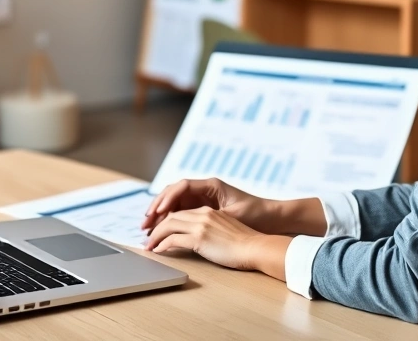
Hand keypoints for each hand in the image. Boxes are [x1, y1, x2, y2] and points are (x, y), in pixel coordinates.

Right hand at [141, 178, 271, 233]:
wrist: (272, 219)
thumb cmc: (256, 214)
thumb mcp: (233, 216)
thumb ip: (209, 218)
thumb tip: (187, 223)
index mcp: (211, 185)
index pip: (182, 187)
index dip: (167, 198)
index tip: (158, 211)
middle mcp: (204, 190)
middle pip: (173, 195)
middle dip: (157, 207)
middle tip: (145, 222)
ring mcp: (203, 200)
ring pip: (175, 205)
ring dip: (160, 215)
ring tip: (148, 229)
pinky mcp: (204, 210)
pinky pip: (181, 213)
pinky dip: (170, 221)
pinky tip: (162, 231)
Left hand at [145, 206, 291, 278]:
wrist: (256, 248)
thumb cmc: (246, 244)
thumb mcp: (226, 230)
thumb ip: (210, 230)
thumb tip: (198, 240)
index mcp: (209, 211)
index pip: (181, 211)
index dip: (166, 219)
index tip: (158, 228)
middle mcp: (203, 214)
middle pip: (171, 215)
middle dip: (156, 225)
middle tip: (146, 236)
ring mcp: (201, 224)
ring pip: (169, 225)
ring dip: (155, 235)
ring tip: (148, 245)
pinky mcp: (200, 237)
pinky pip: (173, 239)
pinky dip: (162, 244)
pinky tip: (158, 250)